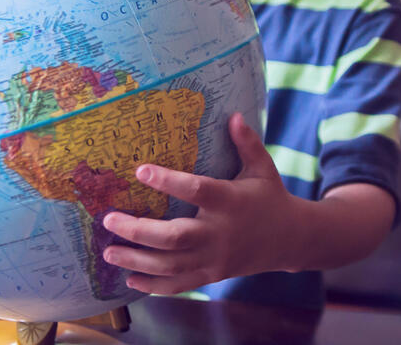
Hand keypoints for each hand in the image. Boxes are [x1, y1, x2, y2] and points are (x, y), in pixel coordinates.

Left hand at [101, 112, 298, 294]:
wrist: (291, 240)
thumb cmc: (270, 197)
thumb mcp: (263, 168)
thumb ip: (246, 143)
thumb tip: (233, 115)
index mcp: (231, 201)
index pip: (197, 190)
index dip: (168, 182)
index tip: (140, 170)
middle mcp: (220, 233)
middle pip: (174, 236)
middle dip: (138, 230)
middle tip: (109, 220)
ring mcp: (215, 259)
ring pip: (170, 265)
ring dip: (136, 260)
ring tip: (108, 252)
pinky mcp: (212, 275)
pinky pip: (179, 284)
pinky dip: (154, 286)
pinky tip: (130, 280)